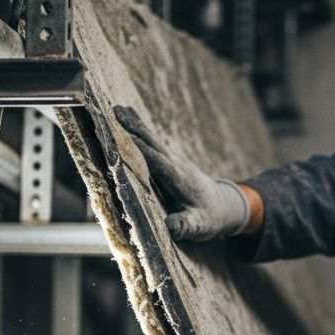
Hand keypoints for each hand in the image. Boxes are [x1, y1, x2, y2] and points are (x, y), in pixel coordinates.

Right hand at [113, 105, 251, 240]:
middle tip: (112, 112)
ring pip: (152, 138)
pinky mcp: (170, 158)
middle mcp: (176, 163)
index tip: (121, 138)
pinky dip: (138, 129)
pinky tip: (126, 116)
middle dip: (133, 129)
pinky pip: (152, 141)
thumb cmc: (207, 218)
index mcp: (179, 179)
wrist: (222, 205)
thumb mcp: (199, 226)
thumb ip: (185, 225)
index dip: (140, 150)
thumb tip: (169, 227)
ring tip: (115, 108)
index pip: (157, 161)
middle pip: (152, 143)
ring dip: (134, 124)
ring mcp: (173, 158)